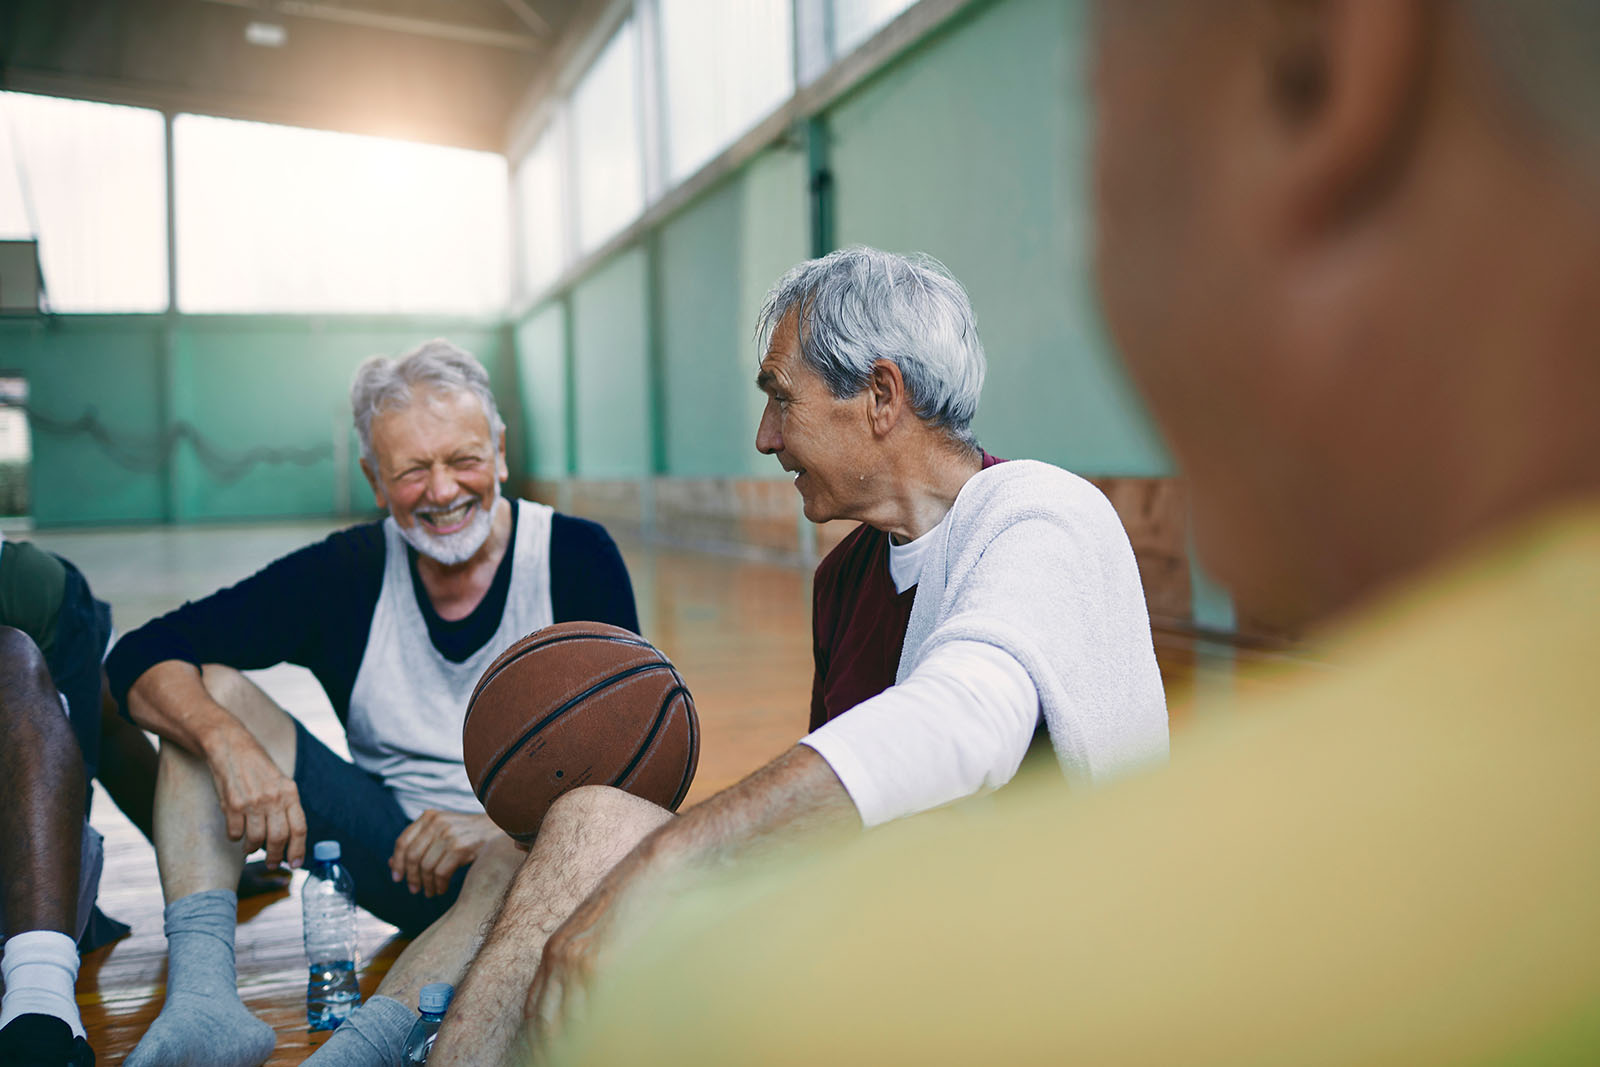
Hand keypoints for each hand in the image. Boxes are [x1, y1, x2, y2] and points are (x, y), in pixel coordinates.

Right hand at [204, 724, 305, 867]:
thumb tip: (288, 837)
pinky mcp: (232, 805)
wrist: (231, 747)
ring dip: (253, 848)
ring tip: (251, 848)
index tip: (295, 864)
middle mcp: (274, 798)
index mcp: (290, 792)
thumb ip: (285, 805)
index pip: (300, 828)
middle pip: (279, 838)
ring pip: (256, 839)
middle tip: (271, 863)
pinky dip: (235, 838)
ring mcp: (253, 802)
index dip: (298, 850)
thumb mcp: (279, 781)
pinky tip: (236, 832)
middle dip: (275, 856)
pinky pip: (235, 833)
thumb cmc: (256, 766)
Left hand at [389, 810, 502, 896]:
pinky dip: (438, 885)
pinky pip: (441, 873)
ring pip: (426, 867)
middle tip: (415, 890)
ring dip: (426, 884)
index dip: (397, 862)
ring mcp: (450, 834)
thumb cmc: (469, 834)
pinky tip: (441, 889)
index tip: (397, 878)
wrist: (501, 828)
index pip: (403, 841)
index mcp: (430, 816)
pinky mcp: (462, 847)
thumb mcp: (441, 833)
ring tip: (430, 891)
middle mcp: (437, 822)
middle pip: (412, 856)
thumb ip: (418, 845)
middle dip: (411, 877)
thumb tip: (392, 864)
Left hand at [524, 873, 636, 1047]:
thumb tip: (594, 999)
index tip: (543, 1054)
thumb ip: (591, 964)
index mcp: (556, 950)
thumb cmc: (637, 901)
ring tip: (584, 1058)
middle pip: (543, 1022)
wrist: (653, 872)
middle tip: (558, 1062)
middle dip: (549, 1048)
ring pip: (564, 1024)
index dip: (537, 1038)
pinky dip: (594, 1035)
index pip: (535, 1008)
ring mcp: (575, 962)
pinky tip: (605, 1045)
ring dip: (572, 1047)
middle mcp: (557, 958)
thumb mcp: (602, 932)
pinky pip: (589, 1013)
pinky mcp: (597, 965)